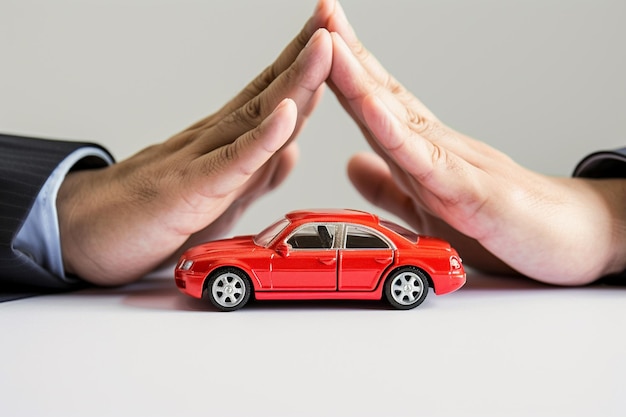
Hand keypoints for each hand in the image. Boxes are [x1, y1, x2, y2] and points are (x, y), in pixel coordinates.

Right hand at [56, 3, 335, 285]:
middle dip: (307, 55)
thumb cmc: (149, 216)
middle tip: (333, 15)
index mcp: (224, 141)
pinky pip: (230, 162)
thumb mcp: (218, 199)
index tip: (334, 36)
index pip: (271, 96)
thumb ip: (254, 175)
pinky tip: (285, 113)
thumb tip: (290, 152)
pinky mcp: (187, 190)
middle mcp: (214, 140)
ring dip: (294, 80)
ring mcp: (200, 160)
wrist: (83, 235)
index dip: (305, 66)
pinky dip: (261, 139)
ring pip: (255, 116)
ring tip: (323, 44)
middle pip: (269, 92)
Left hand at [325, 1, 625, 284]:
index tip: (314, 41)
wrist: (573, 239)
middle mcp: (435, 146)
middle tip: (320, 13)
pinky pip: (426, 161)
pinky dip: (395, 134)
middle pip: (382, 95)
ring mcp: (453, 164)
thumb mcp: (431, 209)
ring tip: (332, 41)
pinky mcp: (471, 193)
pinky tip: (371, 106)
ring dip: (361, 79)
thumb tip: (352, 164)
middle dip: (346, 55)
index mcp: (421, 152)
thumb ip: (392, 187)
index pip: (376, 104)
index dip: (342, 73)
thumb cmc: (506, 222)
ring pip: (397, 117)